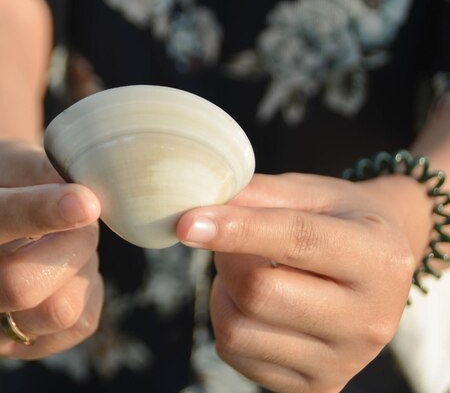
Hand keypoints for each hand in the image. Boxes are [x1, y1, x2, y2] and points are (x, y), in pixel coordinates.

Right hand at [0, 140, 102, 358]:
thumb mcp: (4, 158)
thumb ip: (41, 173)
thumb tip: (88, 203)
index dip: (40, 211)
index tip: (87, 202)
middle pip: (18, 286)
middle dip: (71, 245)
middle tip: (88, 214)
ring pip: (56, 312)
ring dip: (83, 267)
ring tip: (73, 239)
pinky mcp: (12, 347)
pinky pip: (78, 326)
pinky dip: (89, 290)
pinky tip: (71, 266)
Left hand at [177, 173, 430, 392]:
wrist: (379, 268)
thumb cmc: (340, 222)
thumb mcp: (312, 193)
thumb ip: (258, 194)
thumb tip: (197, 202)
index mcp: (378, 258)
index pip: (297, 240)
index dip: (237, 229)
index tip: (186, 222)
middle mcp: (369, 320)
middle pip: (258, 293)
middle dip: (226, 260)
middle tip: (232, 242)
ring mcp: (343, 361)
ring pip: (237, 331)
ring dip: (223, 293)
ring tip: (248, 273)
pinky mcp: (315, 386)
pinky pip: (236, 355)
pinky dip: (228, 321)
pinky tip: (254, 305)